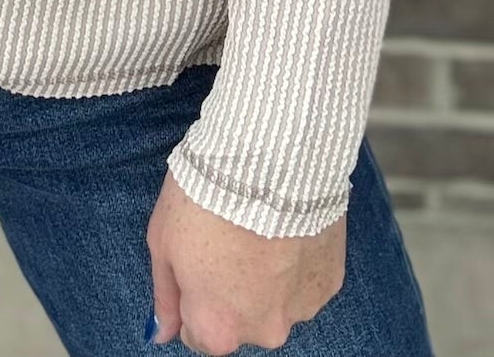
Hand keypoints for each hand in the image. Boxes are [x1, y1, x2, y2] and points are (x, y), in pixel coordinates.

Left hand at [146, 168, 345, 353]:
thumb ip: (166, 296)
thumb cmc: (205, 198)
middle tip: (228, 240)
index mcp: (218, 329)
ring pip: (277, 301)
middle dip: (233, 292)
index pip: (199, 334)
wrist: (266, 159)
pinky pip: (306, 280)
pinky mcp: (330, 281)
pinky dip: (296, 261)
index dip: (194, 297)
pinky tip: (285, 226)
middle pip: (241, 321)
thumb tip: (163, 333)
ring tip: (258, 228)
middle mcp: (263, 332)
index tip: (196, 262)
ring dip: (269, 278)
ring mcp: (302, 309)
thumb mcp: (163, 243)